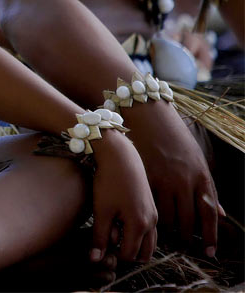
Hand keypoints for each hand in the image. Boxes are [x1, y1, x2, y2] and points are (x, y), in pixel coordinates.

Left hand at [89, 132, 156, 263]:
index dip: (111, 252)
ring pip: (149, 243)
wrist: (121, 156)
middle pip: (142, 253)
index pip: (128, 255)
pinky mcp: (152, 207)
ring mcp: (154, 215)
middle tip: (107, 235)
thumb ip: (100, 237)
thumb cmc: (108, 182)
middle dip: (125, 251)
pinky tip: (120, 218)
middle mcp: (152, 223)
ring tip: (113, 227)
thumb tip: (95, 260)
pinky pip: (150, 231)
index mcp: (139, 225)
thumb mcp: (101, 210)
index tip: (99, 238)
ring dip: (133, 243)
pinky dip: (138, 233)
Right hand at [127, 103, 218, 256]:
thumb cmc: (172, 136)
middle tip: (184, 242)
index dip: (211, 236)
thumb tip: (221, 214)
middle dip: (187, 236)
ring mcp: (163, 179)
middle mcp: (184, 180)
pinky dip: (152, 214)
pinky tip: (151, 215)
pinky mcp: (144, 177)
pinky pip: (150, 205)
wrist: (146, 113)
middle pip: (189, 220)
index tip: (211, 252)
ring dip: (169, 227)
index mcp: (201, 175)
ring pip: (168, 216)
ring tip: (166, 230)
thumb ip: (206, 188)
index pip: (210, 213)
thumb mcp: (196, 160)